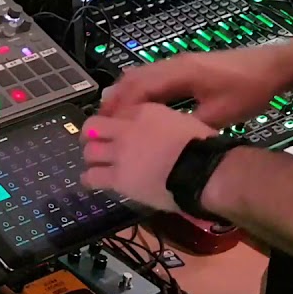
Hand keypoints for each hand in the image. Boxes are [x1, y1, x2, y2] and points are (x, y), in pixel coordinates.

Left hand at [80, 103, 216, 211]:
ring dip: (91, 157)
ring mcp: (120, 154)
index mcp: (144, 112)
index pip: (118, 112)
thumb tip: (160, 131)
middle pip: (93, 127)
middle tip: (97, 144)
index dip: (115, 123)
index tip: (117, 131)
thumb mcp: (183, 122)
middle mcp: (126, 130)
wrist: (202, 172)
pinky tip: (92, 180)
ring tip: (96, 164)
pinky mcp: (118, 178)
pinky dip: (89, 178)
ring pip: (90, 151)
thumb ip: (164, 123)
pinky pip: (92, 176)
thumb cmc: (202, 148)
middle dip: (92, 135)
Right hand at [100, 47, 291, 127]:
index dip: (121, 109)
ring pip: (140, 76)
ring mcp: (178, 63)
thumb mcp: (222, 115)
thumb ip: (191, 125)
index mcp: (179, 74)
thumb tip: (166, 141)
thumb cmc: (249, 89)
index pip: (139, 90)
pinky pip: (152, 77)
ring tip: (111, 117)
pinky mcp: (185, 66)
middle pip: (133, 79)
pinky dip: (138, 91)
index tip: (107, 128)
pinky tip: (136, 106)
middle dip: (114, 101)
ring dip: (124, 94)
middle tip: (99, 124)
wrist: (275, 67)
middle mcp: (173, 64)